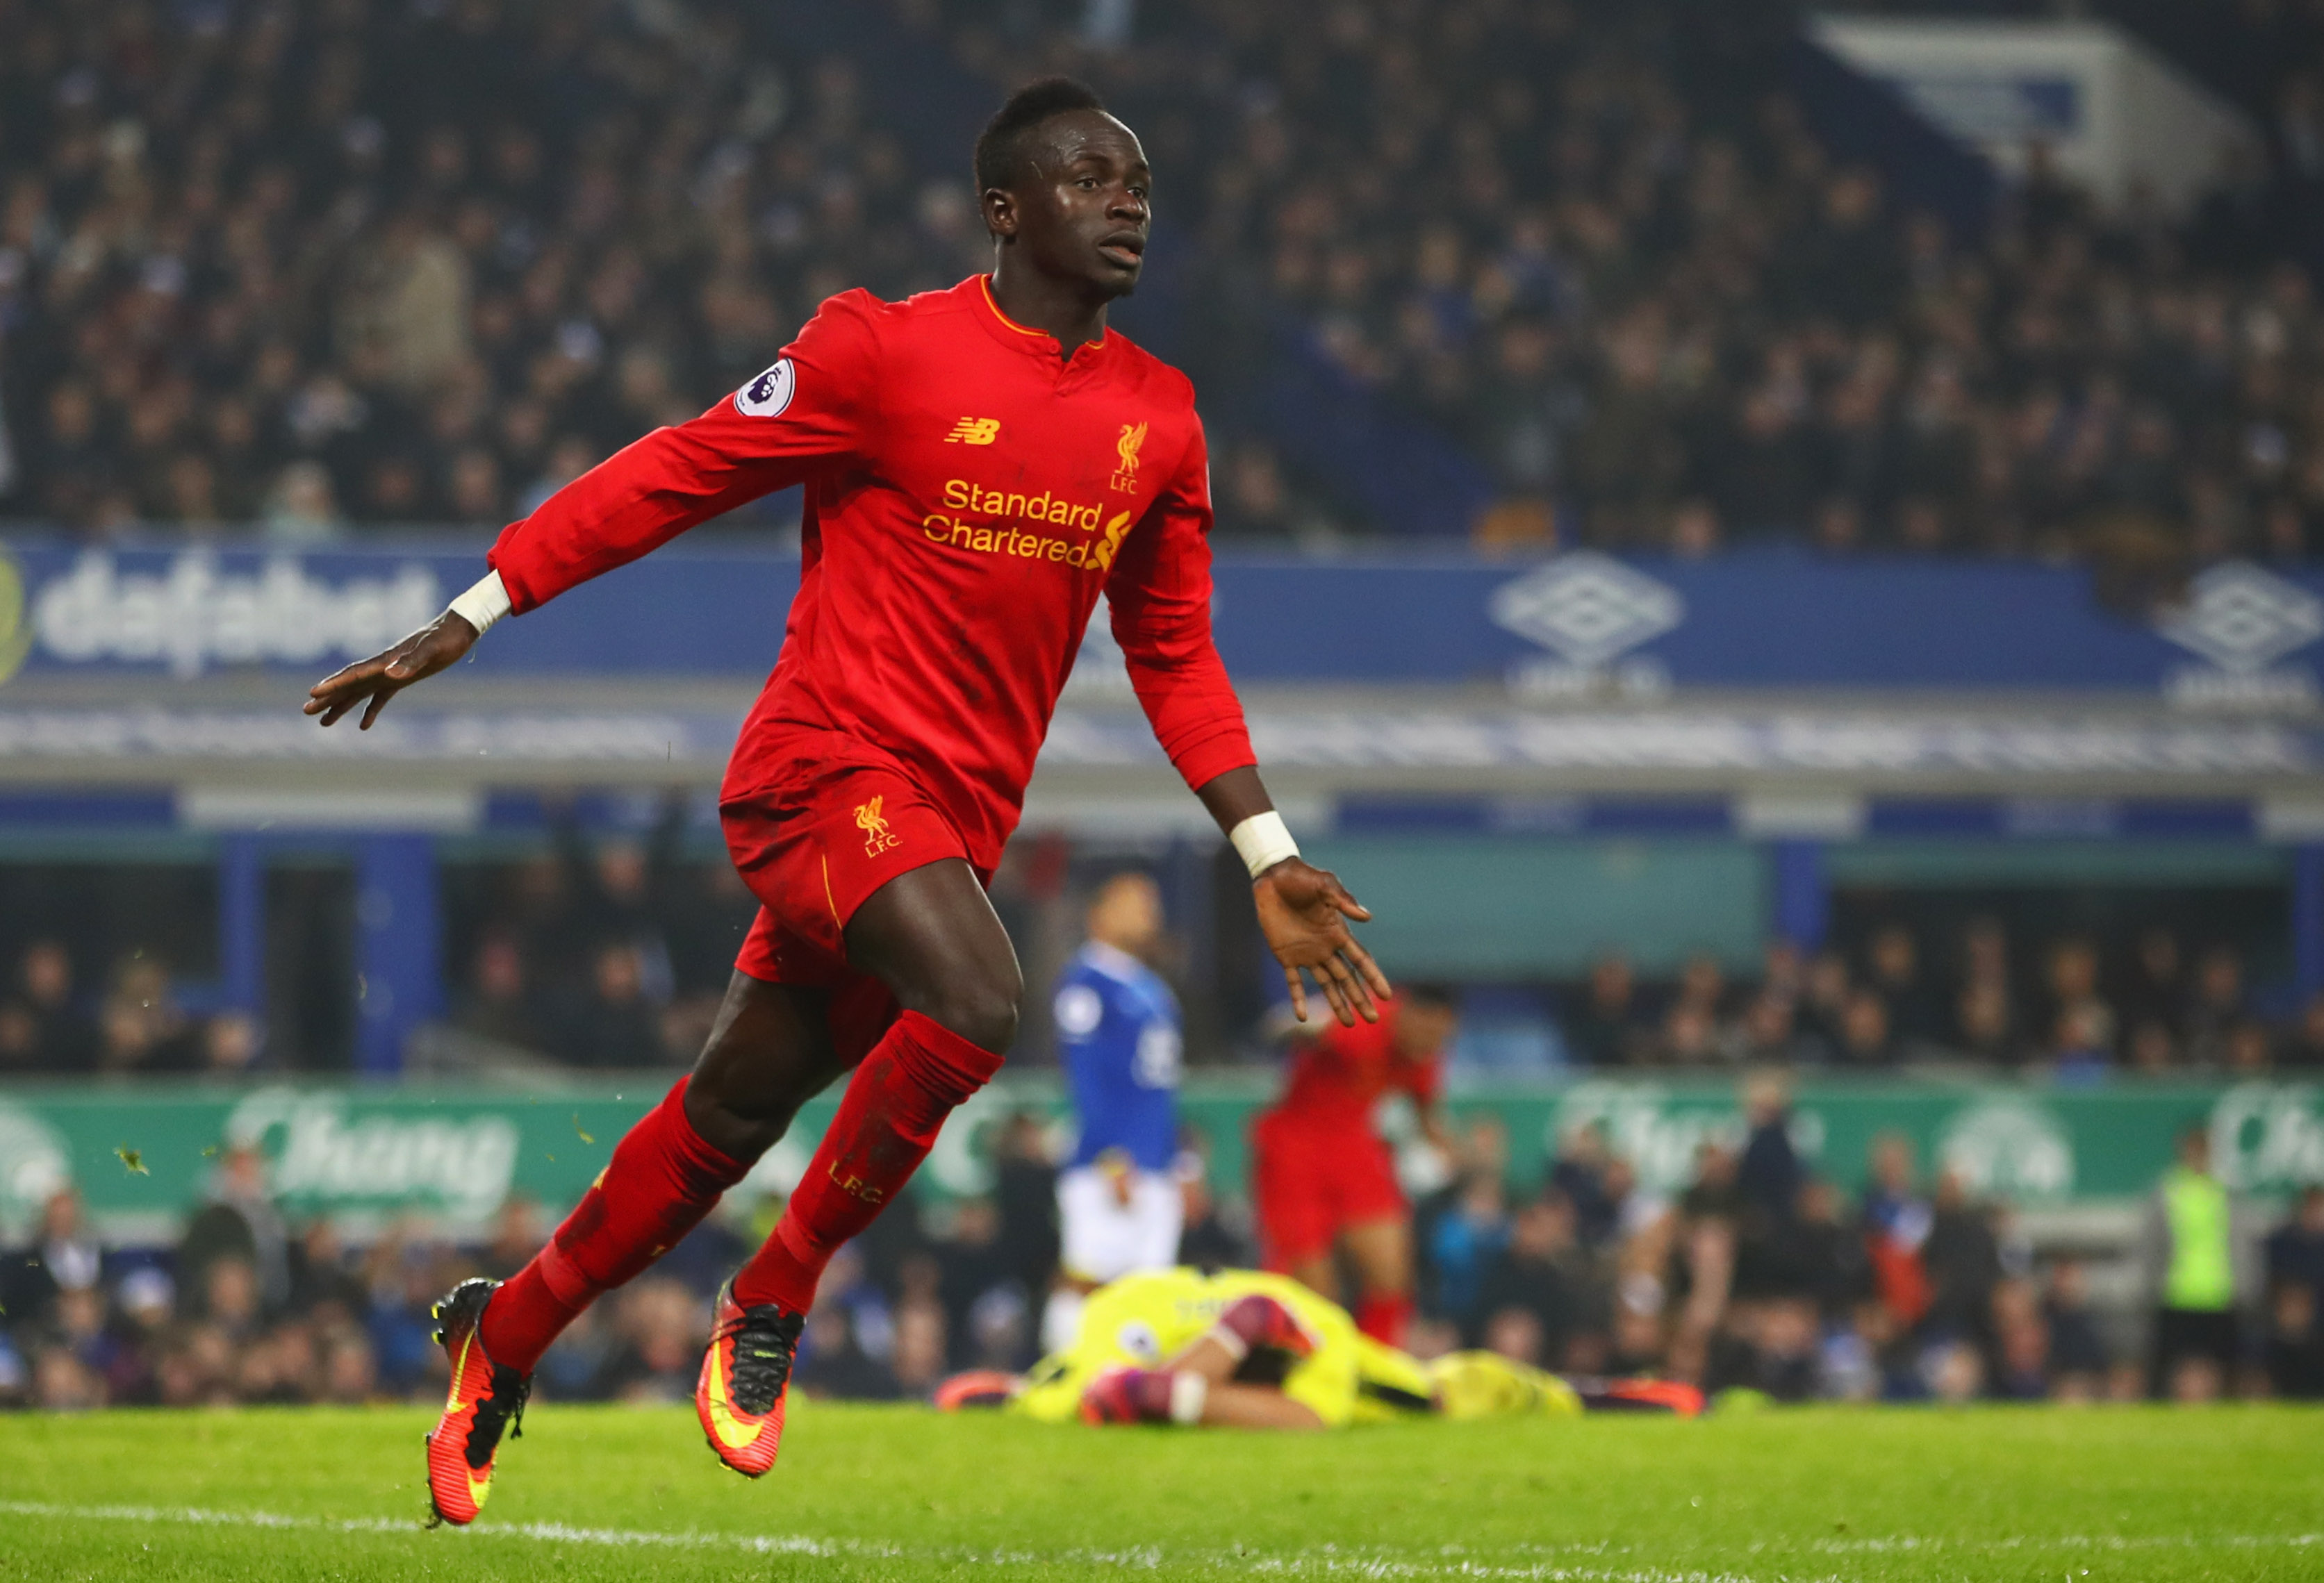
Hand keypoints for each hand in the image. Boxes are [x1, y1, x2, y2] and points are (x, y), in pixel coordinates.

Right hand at [302, 612, 477, 728]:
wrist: (459, 629)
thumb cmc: (446, 639)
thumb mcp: (432, 651)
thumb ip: (411, 662)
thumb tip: (390, 675)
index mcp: (385, 660)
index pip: (353, 674)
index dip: (333, 684)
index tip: (312, 694)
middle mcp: (382, 666)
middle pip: (349, 684)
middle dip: (327, 698)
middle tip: (305, 712)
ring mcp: (391, 672)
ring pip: (359, 692)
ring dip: (341, 705)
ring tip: (322, 722)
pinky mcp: (403, 678)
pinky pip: (380, 696)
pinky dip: (370, 710)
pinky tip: (363, 725)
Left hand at [1252, 858, 1391, 1026]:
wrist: (1273, 877)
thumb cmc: (1302, 877)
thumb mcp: (1325, 885)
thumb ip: (1343, 901)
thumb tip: (1367, 918)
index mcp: (1338, 932)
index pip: (1361, 960)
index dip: (1374, 978)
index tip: (1386, 996)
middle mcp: (1326, 947)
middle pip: (1347, 978)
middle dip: (1360, 998)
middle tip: (1372, 1019)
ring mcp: (1307, 953)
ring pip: (1327, 984)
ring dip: (1337, 1003)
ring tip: (1349, 1023)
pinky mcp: (1286, 956)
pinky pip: (1294, 982)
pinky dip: (1298, 999)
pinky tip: (1302, 1017)